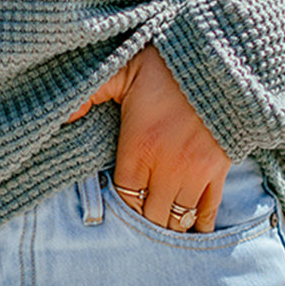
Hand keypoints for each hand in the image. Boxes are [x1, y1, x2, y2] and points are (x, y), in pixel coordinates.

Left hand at [67, 45, 229, 232]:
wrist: (220, 56)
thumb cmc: (166, 63)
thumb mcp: (122, 70)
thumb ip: (90, 94)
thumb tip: (64, 115)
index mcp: (139, 147)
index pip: (124, 198)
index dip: (119, 207)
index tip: (117, 203)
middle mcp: (167, 167)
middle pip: (151, 216)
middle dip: (142, 221)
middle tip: (136, 218)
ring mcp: (196, 171)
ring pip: (178, 218)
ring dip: (167, 225)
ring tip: (159, 225)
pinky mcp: (219, 169)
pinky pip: (209, 209)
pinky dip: (199, 223)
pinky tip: (191, 229)